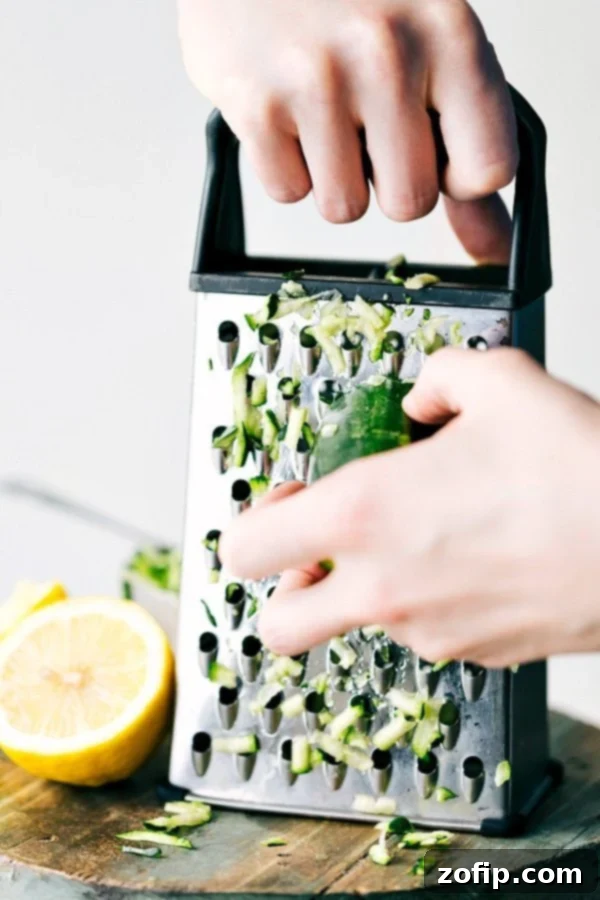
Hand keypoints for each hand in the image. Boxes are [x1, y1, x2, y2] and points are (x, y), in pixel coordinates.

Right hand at [178, 0, 515, 260]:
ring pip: (344, 208)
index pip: (489, 169)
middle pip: (409, 203)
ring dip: (332, 177)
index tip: (438, 154)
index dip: (459, 179)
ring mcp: (316, 79)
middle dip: (386, 182)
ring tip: (320, 112)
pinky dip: (284, 165)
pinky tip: (284, 109)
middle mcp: (387, 53)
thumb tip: (491, 244)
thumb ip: (467, 144)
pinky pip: (286, 192)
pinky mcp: (256, 105)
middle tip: (365, 125)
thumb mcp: (430, 44)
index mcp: (449, 31)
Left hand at [220, 349, 599, 668]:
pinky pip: (421, 631)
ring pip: (357, 624)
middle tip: (319, 549)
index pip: (246, 547)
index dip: (255, 522)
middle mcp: (383, 587)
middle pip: (278, 624)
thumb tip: (423, 397)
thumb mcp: (499, 381)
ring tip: (427, 534)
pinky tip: (470, 559)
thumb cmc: (581, 472)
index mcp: (365, 514)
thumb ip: (437, 379)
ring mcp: (425, 631)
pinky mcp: (469, 654)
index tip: (289, 499)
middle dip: (285, 588)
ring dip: (369, 583)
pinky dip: (426, 600)